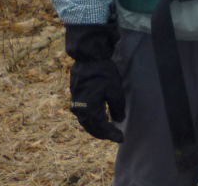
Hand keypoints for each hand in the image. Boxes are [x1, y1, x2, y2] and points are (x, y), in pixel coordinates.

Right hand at [64, 24, 125, 142]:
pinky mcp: (76, 99)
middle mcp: (79, 110)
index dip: (112, 134)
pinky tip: (100, 120)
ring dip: (97, 128)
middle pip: (92, 128)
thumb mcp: (115, 90)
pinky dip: (92, 121)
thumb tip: (118, 120)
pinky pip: (84, 115)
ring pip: (87, 123)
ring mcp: (76, 105)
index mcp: (88, 110)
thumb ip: (117, 108)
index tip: (121, 138)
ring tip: (108, 131)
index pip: (102, 127)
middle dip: (104, 134)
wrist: (88, 59)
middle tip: (115, 137)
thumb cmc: (103, 73)